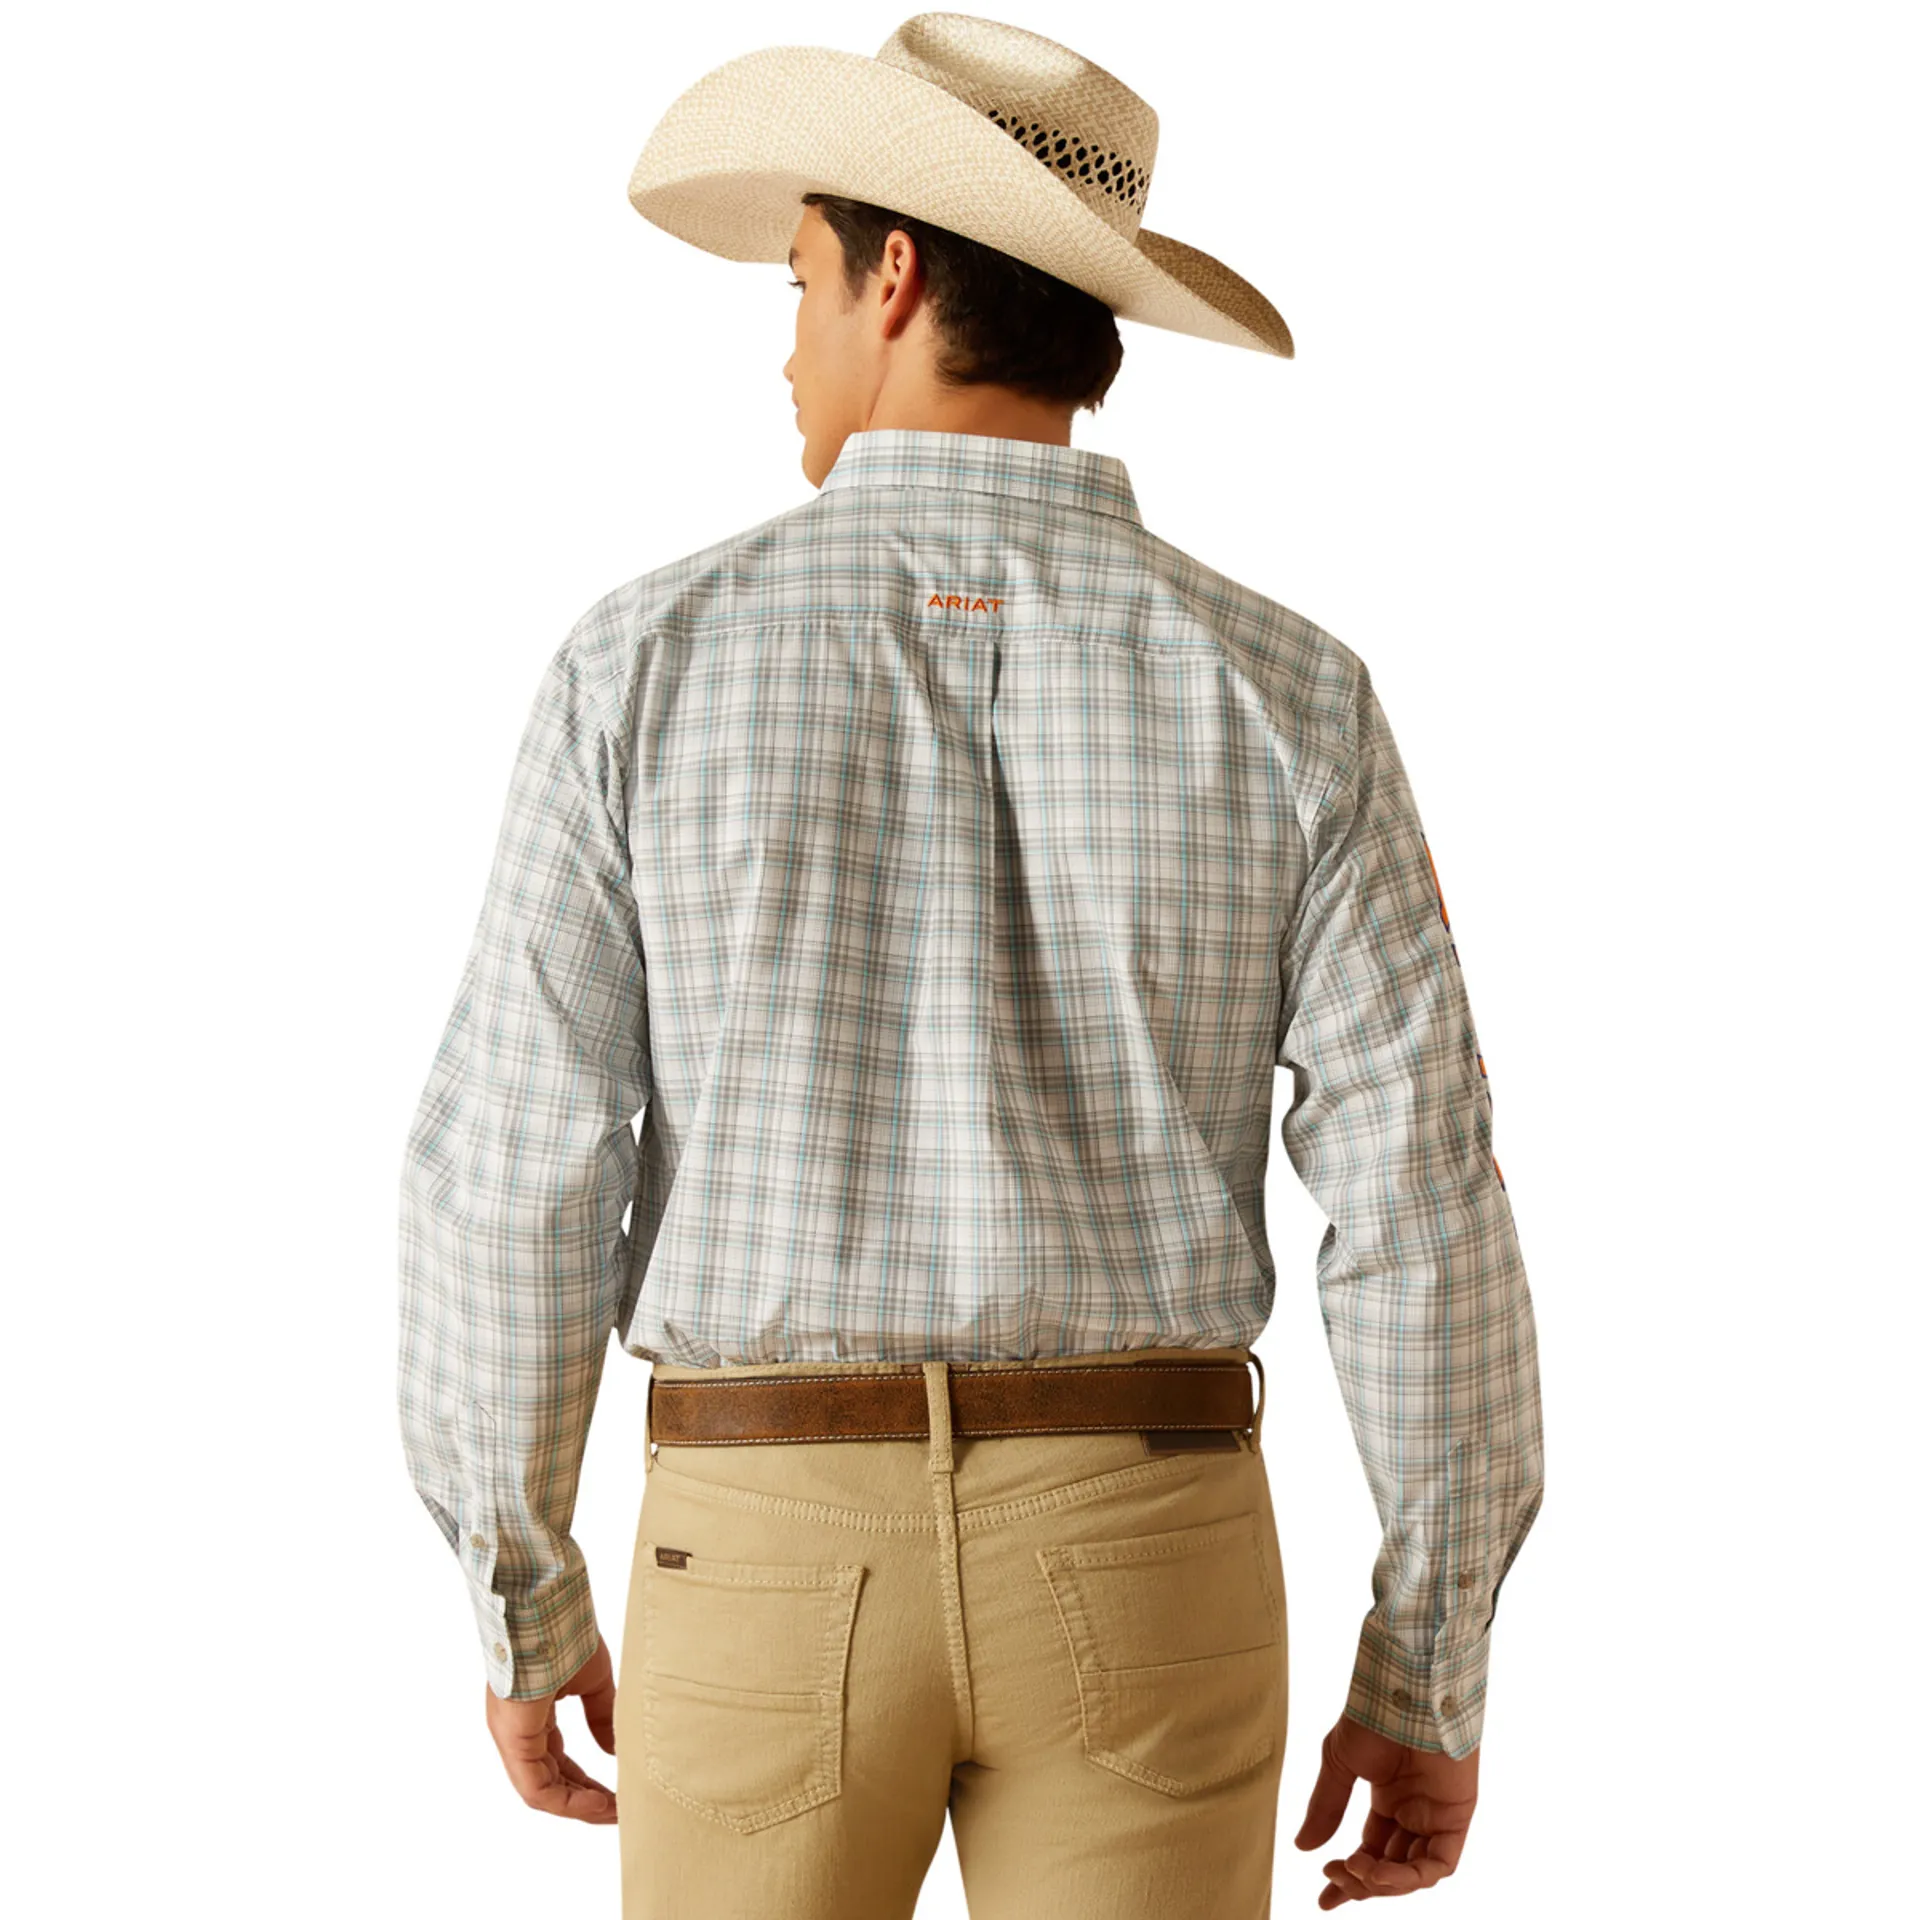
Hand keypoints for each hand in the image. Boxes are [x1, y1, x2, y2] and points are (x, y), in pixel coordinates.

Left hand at [484, 1633, 618, 1823]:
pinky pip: (536, 1788)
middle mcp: (516, 1731)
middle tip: (619, 1810)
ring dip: (579, 1806)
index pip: (558, 1762)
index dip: (588, 1782)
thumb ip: (601, 1716)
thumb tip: (613, 1750)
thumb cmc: (568, 1632)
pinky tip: (598, 1803)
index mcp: (531, 1715)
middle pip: (551, 1781)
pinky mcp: (513, 1739)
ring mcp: (511, 1737)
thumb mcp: (592, 1681)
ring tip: (614, 1812)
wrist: (549, 1607)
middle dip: (586, 1800)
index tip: (617, 1794)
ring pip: (543, 1791)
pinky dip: (567, 1802)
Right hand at [1293, 1711, 1478, 1904]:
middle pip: (1391, 1868)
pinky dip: (1411, 1876)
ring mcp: (1436, 1816)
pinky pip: (1439, 1864)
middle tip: (1333, 1879)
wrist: (1402, 1693)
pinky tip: (1380, 1871)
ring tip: (1355, 1870)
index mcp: (1388, 1799)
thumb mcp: (1339, 1765)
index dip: (1349, 1878)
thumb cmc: (1371, 1718)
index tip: (1324, 1898)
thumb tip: (1302, 1847)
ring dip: (1384, 1881)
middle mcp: (1414, 1813)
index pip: (1370, 1851)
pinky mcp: (1457, 1817)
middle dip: (1361, 1882)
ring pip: (1414, 1872)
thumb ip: (1326, 1807)